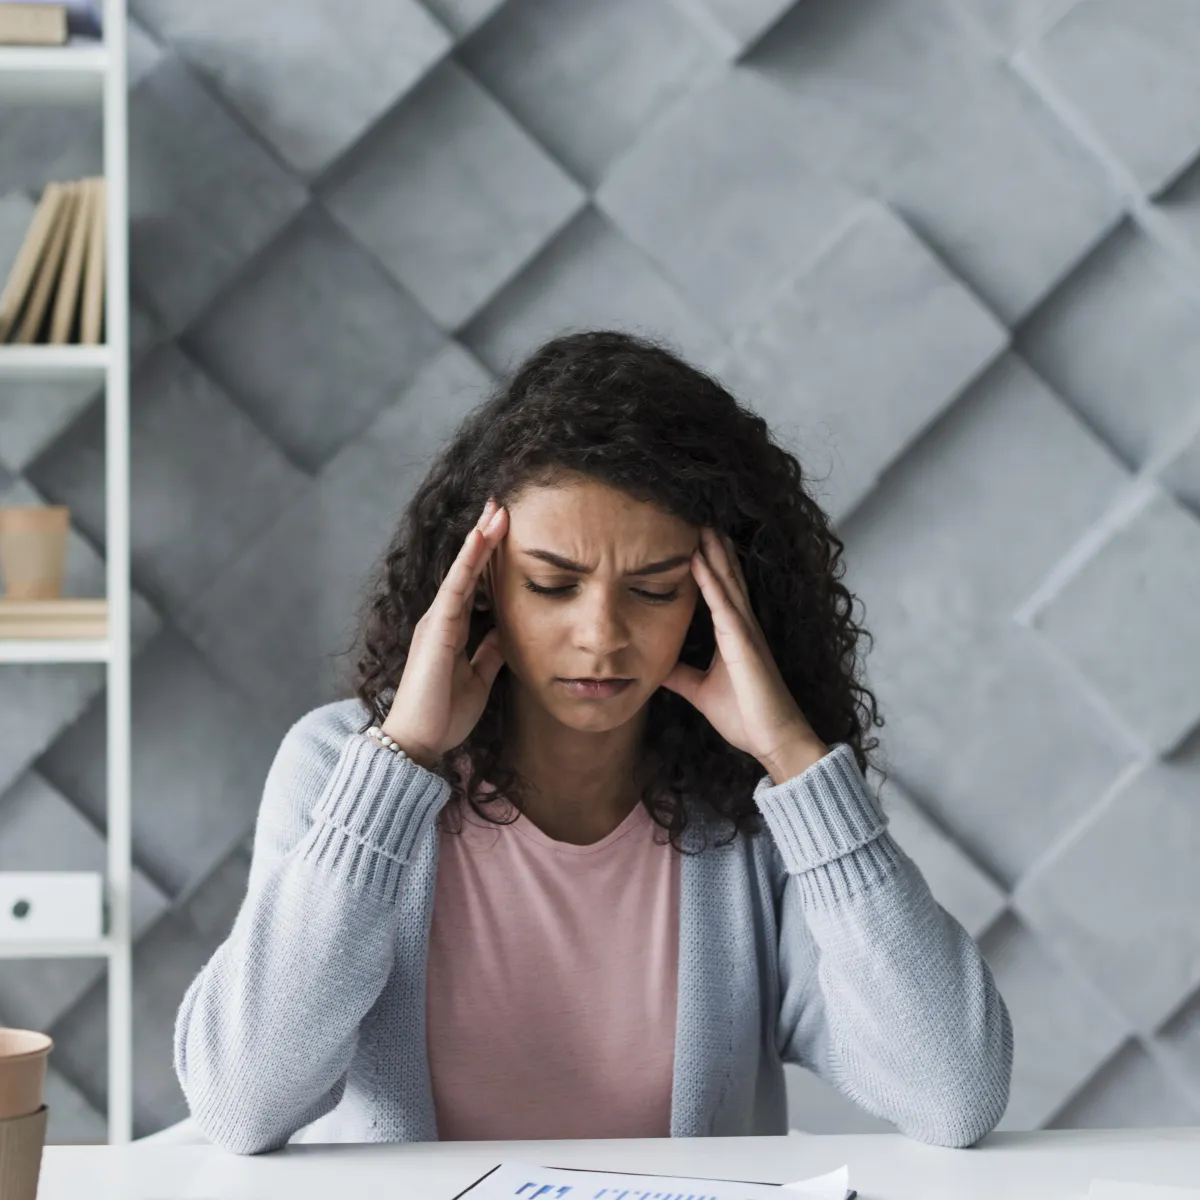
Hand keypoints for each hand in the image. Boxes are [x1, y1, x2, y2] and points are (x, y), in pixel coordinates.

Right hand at [381, 498, 507, 767]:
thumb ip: (489, 652)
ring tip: (497, 510)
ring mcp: (436, 621)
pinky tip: (480, 539)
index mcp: (452, 630)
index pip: (475, 584)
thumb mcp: (479, 678)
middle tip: (501, 504)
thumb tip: (507, 631)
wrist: (420, 742)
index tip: (505, 529)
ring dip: (479, 539)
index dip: (489, 556)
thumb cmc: (445, 714)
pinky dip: (468, 562)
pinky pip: (455, 589)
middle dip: (484, 536)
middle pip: (467, 569)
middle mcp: (442, 619)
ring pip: (461, 571)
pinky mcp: (436, 630)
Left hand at [660, 527, 827, 782]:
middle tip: (699, 516)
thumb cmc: (746, 717)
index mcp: (734, 635)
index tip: (694, 538)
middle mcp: (742, 627)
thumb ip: (681, 676)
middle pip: (726, 578)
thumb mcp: (701, 691)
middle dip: (714, 548)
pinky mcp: (744, 646)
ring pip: (727, 584)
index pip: (720, 590)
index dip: (710, 563)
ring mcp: (745, 633)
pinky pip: (725, 607)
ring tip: (702, 524)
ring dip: (714, 554)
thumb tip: (656, 665)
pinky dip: (711, 583)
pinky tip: (699, 563)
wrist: (774, 741)